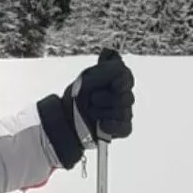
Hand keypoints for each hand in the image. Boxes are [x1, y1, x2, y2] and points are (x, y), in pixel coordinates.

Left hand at [38, 50, 134, 169]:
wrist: (65, 119)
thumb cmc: (77, 97)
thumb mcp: (88, 78)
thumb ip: (107, 69)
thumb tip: (118, 63)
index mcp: (117, 80)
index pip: (127, 78)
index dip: (119, 82)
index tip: (110, 85)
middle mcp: (124, 96)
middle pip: (126, 98)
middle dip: (105, 99)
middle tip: (92, 99)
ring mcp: (124, 113)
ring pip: (122, 113)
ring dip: (101, 112)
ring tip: (90, 112)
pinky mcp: (121, 129)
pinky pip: (124, 128)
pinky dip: (111, 126)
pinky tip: (100, 124)